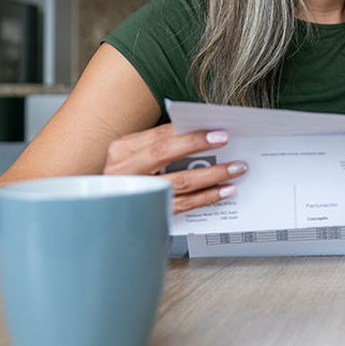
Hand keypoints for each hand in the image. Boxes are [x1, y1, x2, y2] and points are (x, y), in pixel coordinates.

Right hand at [102, 123, 248, 213]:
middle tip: (226, 142)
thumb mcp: (138, 156)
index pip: (160, 135)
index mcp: (124, 150)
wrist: (109, 210)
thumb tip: (204, 134)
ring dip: (212, 174)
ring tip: (235, 169)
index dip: (190, 133)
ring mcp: (137, 193)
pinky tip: (224, 191)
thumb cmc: (130, 176)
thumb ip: (163, 144)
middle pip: (164, 153)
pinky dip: (206, 197)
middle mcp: (125, 170)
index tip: (218, 131)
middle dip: (198, 146)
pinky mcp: (149, 213)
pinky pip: (183, 204)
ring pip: (178, 182)